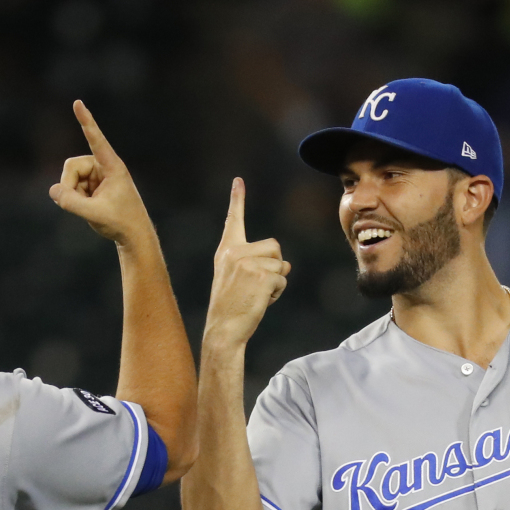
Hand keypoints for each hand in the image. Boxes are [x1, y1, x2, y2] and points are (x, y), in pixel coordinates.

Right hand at [49, 100, 152, 244]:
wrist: (132, 236)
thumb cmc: (119, 222)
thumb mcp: (93, 213)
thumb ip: (70, 202)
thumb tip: (53, 190)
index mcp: (112, 166)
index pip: (96, 139)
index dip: (86, 121)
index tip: (78, 102)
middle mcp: (104, 166)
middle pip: (72, 166)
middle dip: (69, 185)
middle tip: (77, 204)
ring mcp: (97, 176)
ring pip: (70, 178)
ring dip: (73, 195)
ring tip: (90, 208)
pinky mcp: (92, 185)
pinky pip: (72, 188)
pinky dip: (76, 200)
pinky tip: (91, 208)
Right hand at [204, 178, 290, 346]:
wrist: (223, 329)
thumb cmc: (231, 307)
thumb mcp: (234, 278)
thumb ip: (254, 263)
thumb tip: (285, 263)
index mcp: (226, 251)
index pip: (234, 221)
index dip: (237, 200)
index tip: (238, 181)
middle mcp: (235, 253)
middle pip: (274, 246)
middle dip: (274, 265)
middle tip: (255, 286)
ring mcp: (248, 263)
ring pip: (281, 263)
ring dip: (276, 281)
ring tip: (256, 295)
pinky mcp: (261, 276)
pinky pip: (282, 278)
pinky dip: (277, 292)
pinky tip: (260, 301)